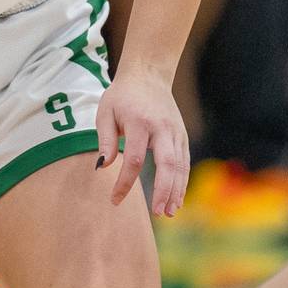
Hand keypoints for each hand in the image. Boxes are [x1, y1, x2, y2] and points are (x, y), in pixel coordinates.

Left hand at [95, 64, 188, 216]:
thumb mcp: (105, 112)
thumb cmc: (122, 95)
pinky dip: (182, 182)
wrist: (148, 74)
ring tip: (169, 213)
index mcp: (140, 122)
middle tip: (158, 214)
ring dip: (176, 190)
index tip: (114, 199)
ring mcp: (175, 131)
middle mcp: (162, 127)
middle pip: (167, 164)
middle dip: (163, 191)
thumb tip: (103, 167)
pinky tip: (177, 199)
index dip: (125, 182)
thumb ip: (105, 139)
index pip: (135, 159)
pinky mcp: (182, 135)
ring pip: (180, 165)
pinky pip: (185, 162)